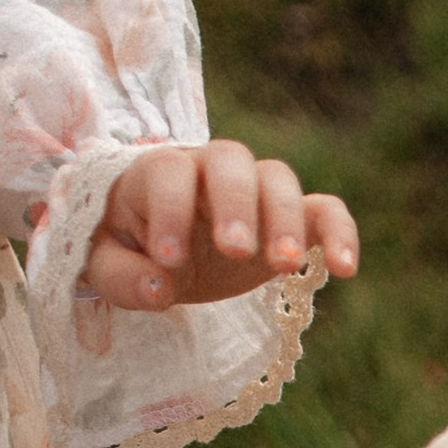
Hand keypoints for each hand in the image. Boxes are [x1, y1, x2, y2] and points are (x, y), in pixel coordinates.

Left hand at [78, 139, 359, 310]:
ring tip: (283, 266)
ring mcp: (254, 192)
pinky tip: (345, 269)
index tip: (170, 258)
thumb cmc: (129, 251)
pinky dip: (339, 232)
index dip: (171, 209)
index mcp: (157, 172)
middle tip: (236, 252)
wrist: (162, 252)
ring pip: (278, 179)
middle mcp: (208, 171)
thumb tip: (160, 287)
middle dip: (237, 203)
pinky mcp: (290, 220)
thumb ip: (121, 276)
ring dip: (284, 219)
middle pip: (231, 160)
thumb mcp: (103, 266)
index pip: (169, 172)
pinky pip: (324, 210)